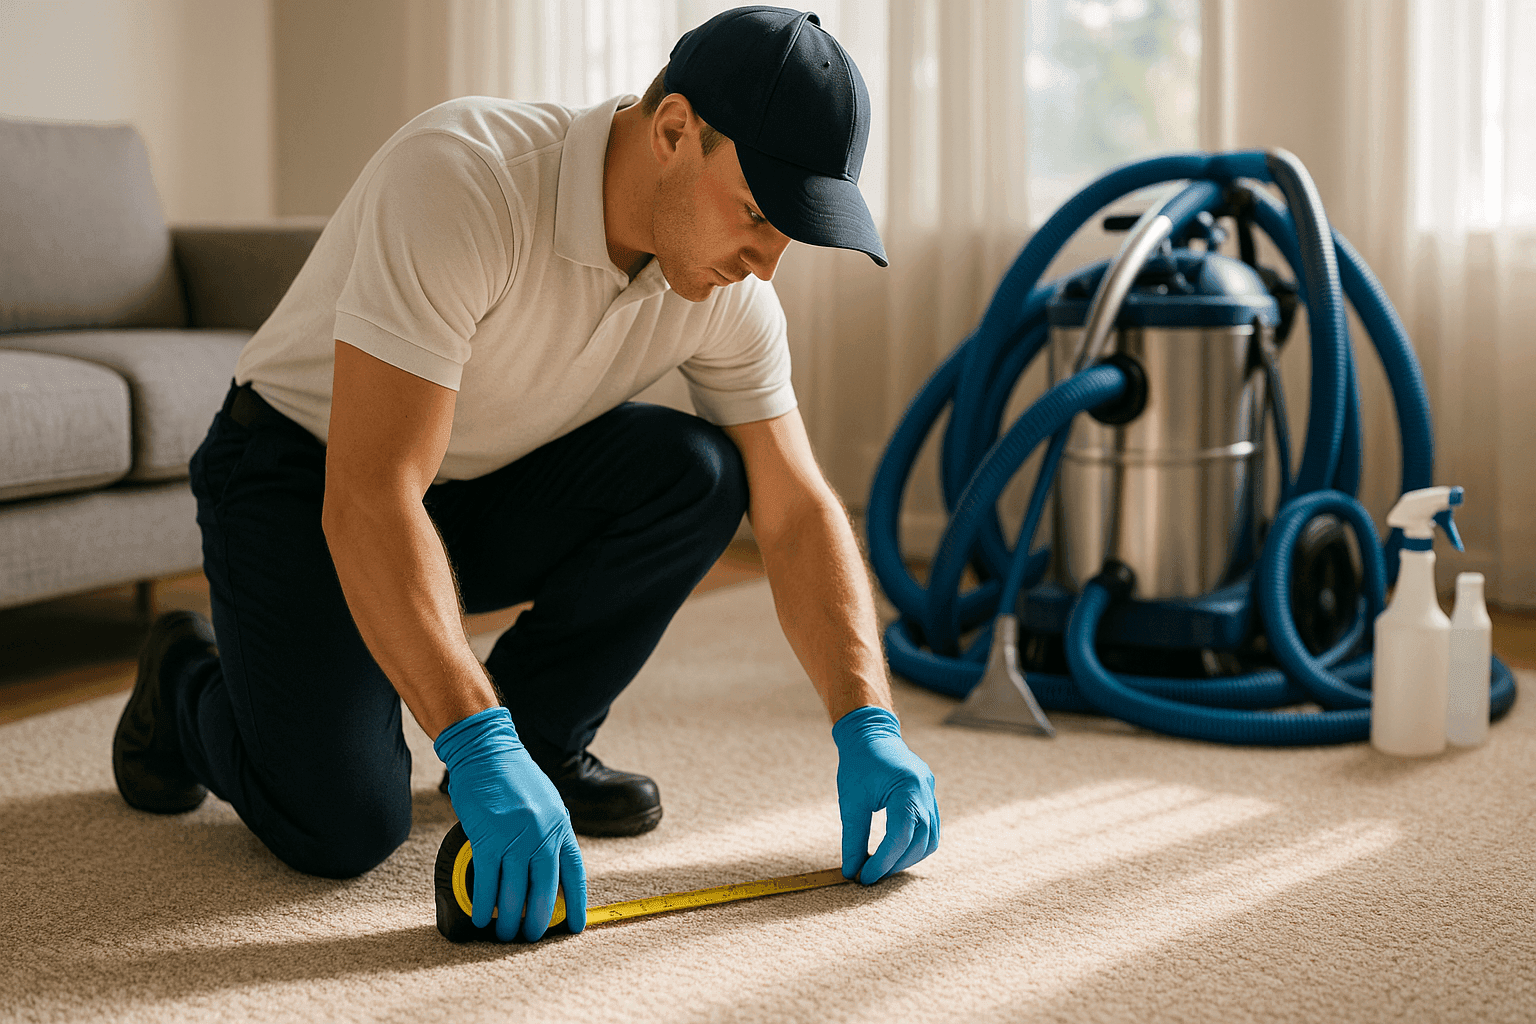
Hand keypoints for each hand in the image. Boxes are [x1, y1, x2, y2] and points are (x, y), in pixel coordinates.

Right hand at [434, 707, 586, 940]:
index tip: (575, 926)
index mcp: (561, 825)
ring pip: (514, 891)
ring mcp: (515, 836)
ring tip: (505, 934)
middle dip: (538, 919)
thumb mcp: (547, 804)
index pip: (574, 873)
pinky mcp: (487, 837)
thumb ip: (551, 834)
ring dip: (509, 919)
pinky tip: (482, 916)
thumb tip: (550, 870)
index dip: (576, 903)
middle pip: (544, 889)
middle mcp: (543, 833)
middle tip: (531, 937)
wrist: (488, 751)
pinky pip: (487, 880)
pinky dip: (484, 903)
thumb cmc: (515, 778)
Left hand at [832, 705, 939, 883]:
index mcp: (906, 787)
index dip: (883, 861)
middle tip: (873, 875)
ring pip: (931, 838)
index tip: (865, 877)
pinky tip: (896, 850)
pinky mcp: (929, 796)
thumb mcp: (851, 801)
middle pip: (921, 841)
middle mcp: (925, 791)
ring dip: (909, 857)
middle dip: (897, 863)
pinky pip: (930, 827)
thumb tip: (852, 871)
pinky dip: (915, 844)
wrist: (871, 733)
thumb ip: (853, 838)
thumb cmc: (858, 764)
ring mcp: (931, 793)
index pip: (900, 835)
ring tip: (884, 866)